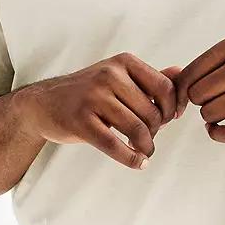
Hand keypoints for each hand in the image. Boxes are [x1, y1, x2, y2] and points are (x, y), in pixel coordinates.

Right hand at [15, 53, 183, 169]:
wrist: (43, 103)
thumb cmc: (89, 92)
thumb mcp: (118, 76)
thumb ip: (150, 77)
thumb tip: (181, 72)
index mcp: (123, 62)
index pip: (165, 87)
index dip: (172, 108)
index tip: (169, 120)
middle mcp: (109, 75)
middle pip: (152, 112)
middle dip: (156, 131)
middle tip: (148, 138)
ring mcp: (93, 97)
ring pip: (137, 129)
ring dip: (146, 147)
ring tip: (145, 152)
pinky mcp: (80, 121)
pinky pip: (115, 145)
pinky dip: (131, 158)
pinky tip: (138, 163)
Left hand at [173, 36, 224, 142]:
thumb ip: (208, 65)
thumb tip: (168, 80)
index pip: (189, 75)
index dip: (184, 91)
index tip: (190, 99)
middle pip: (197, 96)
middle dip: (201, 104)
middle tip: (215, 104)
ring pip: (210, 114)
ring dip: (212, 119)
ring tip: (224, 114)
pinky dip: (218, 134)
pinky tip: (222, 129)